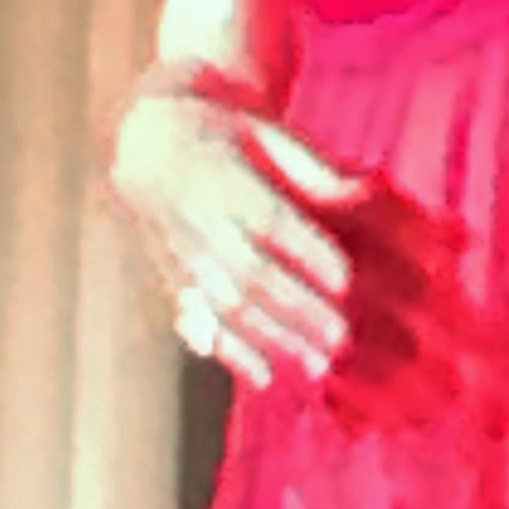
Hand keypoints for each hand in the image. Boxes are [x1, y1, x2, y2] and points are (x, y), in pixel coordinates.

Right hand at [112, 84, 371, 389]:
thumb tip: (362, 192)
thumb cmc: (226, 133)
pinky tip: (263, 376)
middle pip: (251, 272)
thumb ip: (310, 169)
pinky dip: (229, 351)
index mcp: (224, 177)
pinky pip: (198, 319)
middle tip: (341, 338)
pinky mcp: (172, 277)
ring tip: (318, 365)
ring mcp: (182, 254)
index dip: (307, 252)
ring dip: (273, 338)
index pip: (270, 220)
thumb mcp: (266, 132)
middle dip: (297, 308)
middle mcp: (199, 220)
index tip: (346, 280)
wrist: (146, 140)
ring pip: (227, 304)